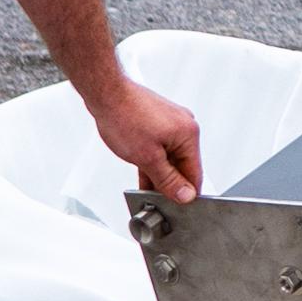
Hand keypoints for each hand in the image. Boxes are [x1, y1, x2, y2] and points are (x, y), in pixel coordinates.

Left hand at [87, 80, 203, 204]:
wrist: (107, 94)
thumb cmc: (124, 117)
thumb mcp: (147, 158)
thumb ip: (168, 180)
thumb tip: (185, 195)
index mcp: (189, 134)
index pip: (194, 173)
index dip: (185, 193)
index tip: (175, 207)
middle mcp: (185, 126)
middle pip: (183, 165)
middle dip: (169, 183)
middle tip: (154, 198)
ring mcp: (172, 122)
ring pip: (170, 157)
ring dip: (158, 172)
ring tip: (144, 184)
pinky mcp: (159, 121)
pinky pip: (161, 147)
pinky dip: (153, 160)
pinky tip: (142, 171)